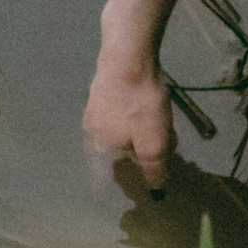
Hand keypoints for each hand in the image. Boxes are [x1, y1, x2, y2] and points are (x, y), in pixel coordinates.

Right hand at [86, 0, 177, 185]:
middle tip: (145, 150)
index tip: (113, 183)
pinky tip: (141, 99)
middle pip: (108, 145)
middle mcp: (91, 123)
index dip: (108, 178)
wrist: (129, 53)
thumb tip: (156, 193)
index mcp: (99, 143)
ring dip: (127, 127)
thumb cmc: (140, 103)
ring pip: (111, 122)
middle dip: (124, 150)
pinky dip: (127, 107)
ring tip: (149, 124)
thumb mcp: (153, 142)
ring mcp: (94, 99)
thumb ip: (153, 168)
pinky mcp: (103, 79)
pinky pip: (116, 102)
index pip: (100, 169)